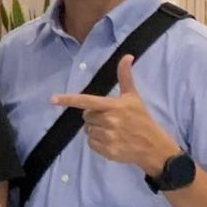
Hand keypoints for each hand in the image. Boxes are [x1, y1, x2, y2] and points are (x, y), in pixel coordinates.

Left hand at [48, 56, 180, 176]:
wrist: (154, 147)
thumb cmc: (141, 119)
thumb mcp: (133, 97)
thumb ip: (125, 77)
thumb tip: (127, 56)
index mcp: (113, 106)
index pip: (86, 101)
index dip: (68, 99)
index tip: (52, 99)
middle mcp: (109, 121)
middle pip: (86, 116)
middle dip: (94, 117)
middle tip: (111, 119)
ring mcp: (107, 137)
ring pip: (88, 130)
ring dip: (96, 130)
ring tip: (113, 131)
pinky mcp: (107, 150)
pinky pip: (91, 143)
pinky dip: (98, 142)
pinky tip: (112, 141)